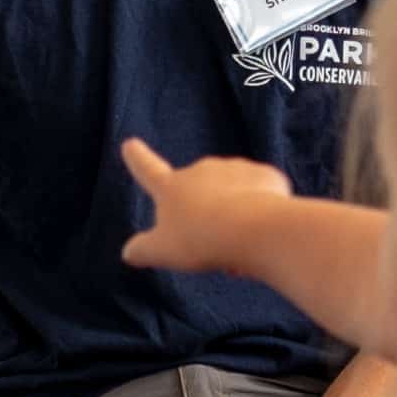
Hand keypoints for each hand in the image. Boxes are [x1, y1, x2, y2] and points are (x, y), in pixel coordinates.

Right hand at [121, 139, 290, 275]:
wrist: (253, 229)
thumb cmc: (200, 240)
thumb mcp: (162, 251)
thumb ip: (142, 251)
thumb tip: (129, 253)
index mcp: (172, 187)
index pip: (148, 170)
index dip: (138, 159)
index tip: (130, 144)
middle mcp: (202, 170)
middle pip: (200, 192)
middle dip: (206, 213)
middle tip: (212, 244)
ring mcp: (236, 169)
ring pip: (234, 196)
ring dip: (235, 215)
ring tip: (240, 243)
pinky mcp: (267, 176)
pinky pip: (264, 195)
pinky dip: (264, 211)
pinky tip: (266, 232)